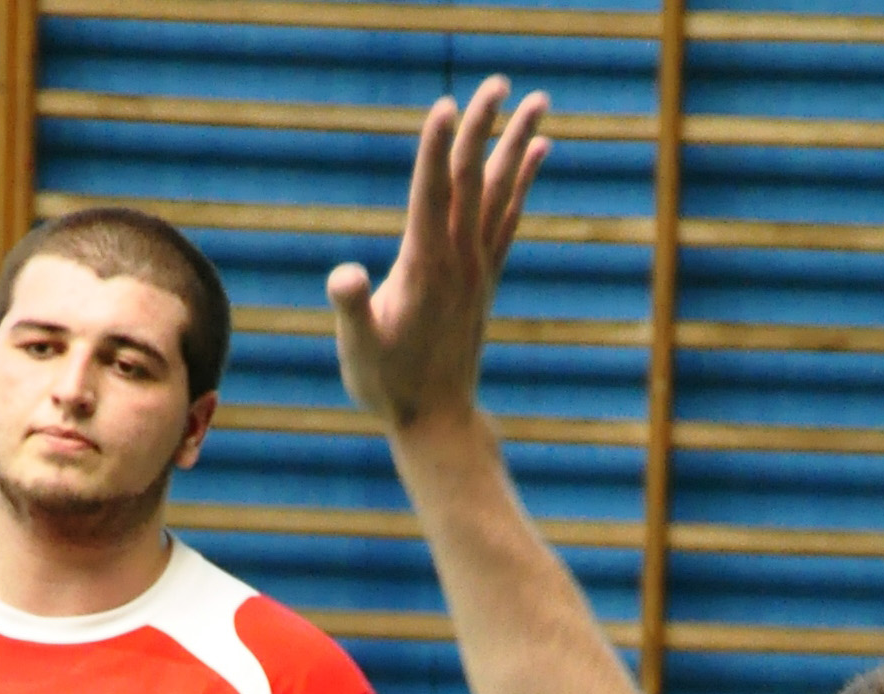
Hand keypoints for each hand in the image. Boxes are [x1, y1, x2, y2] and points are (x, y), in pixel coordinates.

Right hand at [329, 78, 551, 434]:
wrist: (439, 424)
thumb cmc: (389, 389)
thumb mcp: (358, 352)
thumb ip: (350, 310)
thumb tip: (343, 276)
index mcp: (426, 266)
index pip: (433, 193)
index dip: (438, 148)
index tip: (447, 106)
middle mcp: (460, 259)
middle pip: (474, 178)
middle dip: (485, 126)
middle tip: (498, 79)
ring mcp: (478, 267)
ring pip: (501, 190)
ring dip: (518, 141)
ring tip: (540, 98)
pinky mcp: (486, 277)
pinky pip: (510, 216)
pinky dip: (524, 180)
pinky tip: (538, 149)